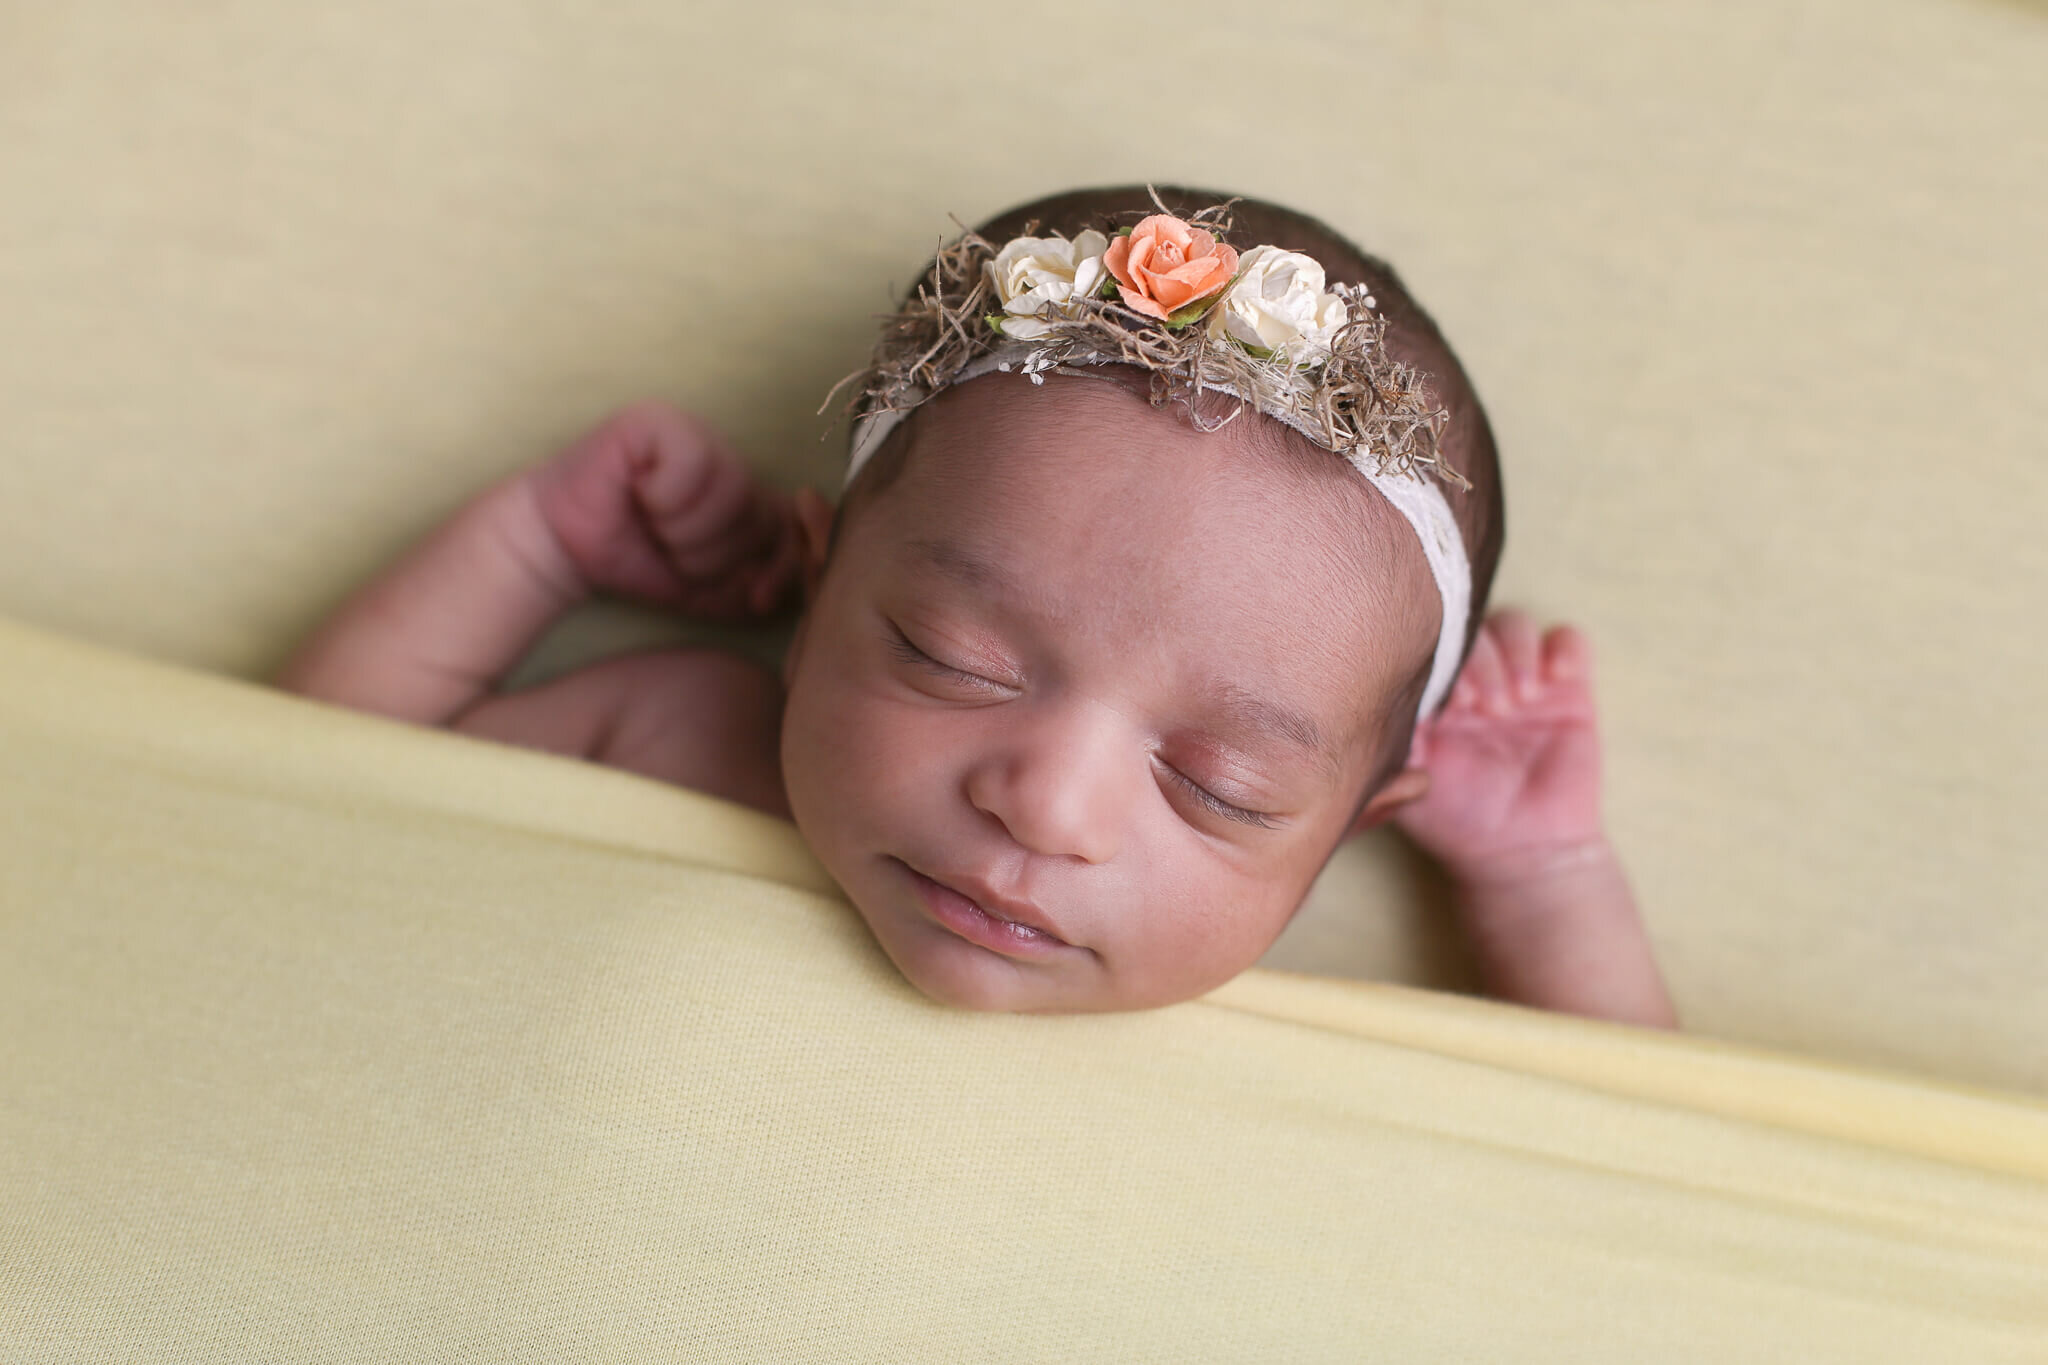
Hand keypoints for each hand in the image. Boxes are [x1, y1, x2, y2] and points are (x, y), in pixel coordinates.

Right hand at [527, 401, 802, 620]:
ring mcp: (696, 433)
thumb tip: (787, 593)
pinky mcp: (659, 421)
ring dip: (689, 531)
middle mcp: (728, 457)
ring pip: (731, 490)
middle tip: (673, 552)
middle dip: (717, 554)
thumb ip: (751, 590)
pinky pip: (692, 464)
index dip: (784, 563)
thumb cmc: (637, 562)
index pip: (794, 523)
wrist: (563, 547)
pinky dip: (665, 497)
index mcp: (747, 493)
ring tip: (655, 528)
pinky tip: (639, 495)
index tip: (758, 597)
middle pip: (760, 512)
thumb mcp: (707, 590)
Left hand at [1392, 610, 1606, 877]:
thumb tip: (1367, 714)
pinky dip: (1564, 647)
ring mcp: (1519, 678)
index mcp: (1430, 691)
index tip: (1443, 704)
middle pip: (1468, 628)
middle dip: (1473, 660)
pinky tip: (1555, 680)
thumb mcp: (1407, 780)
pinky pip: (1569, 639)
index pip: (1425, 645)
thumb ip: (1385, 742)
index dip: (1433, 661)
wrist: (1520, 853)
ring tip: (1514, 703)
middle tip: (1477, 706)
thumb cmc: (1456, 820)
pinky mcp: (1567, 689)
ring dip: (1514, 653)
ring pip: (1513, 625)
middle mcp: (1472, 677)